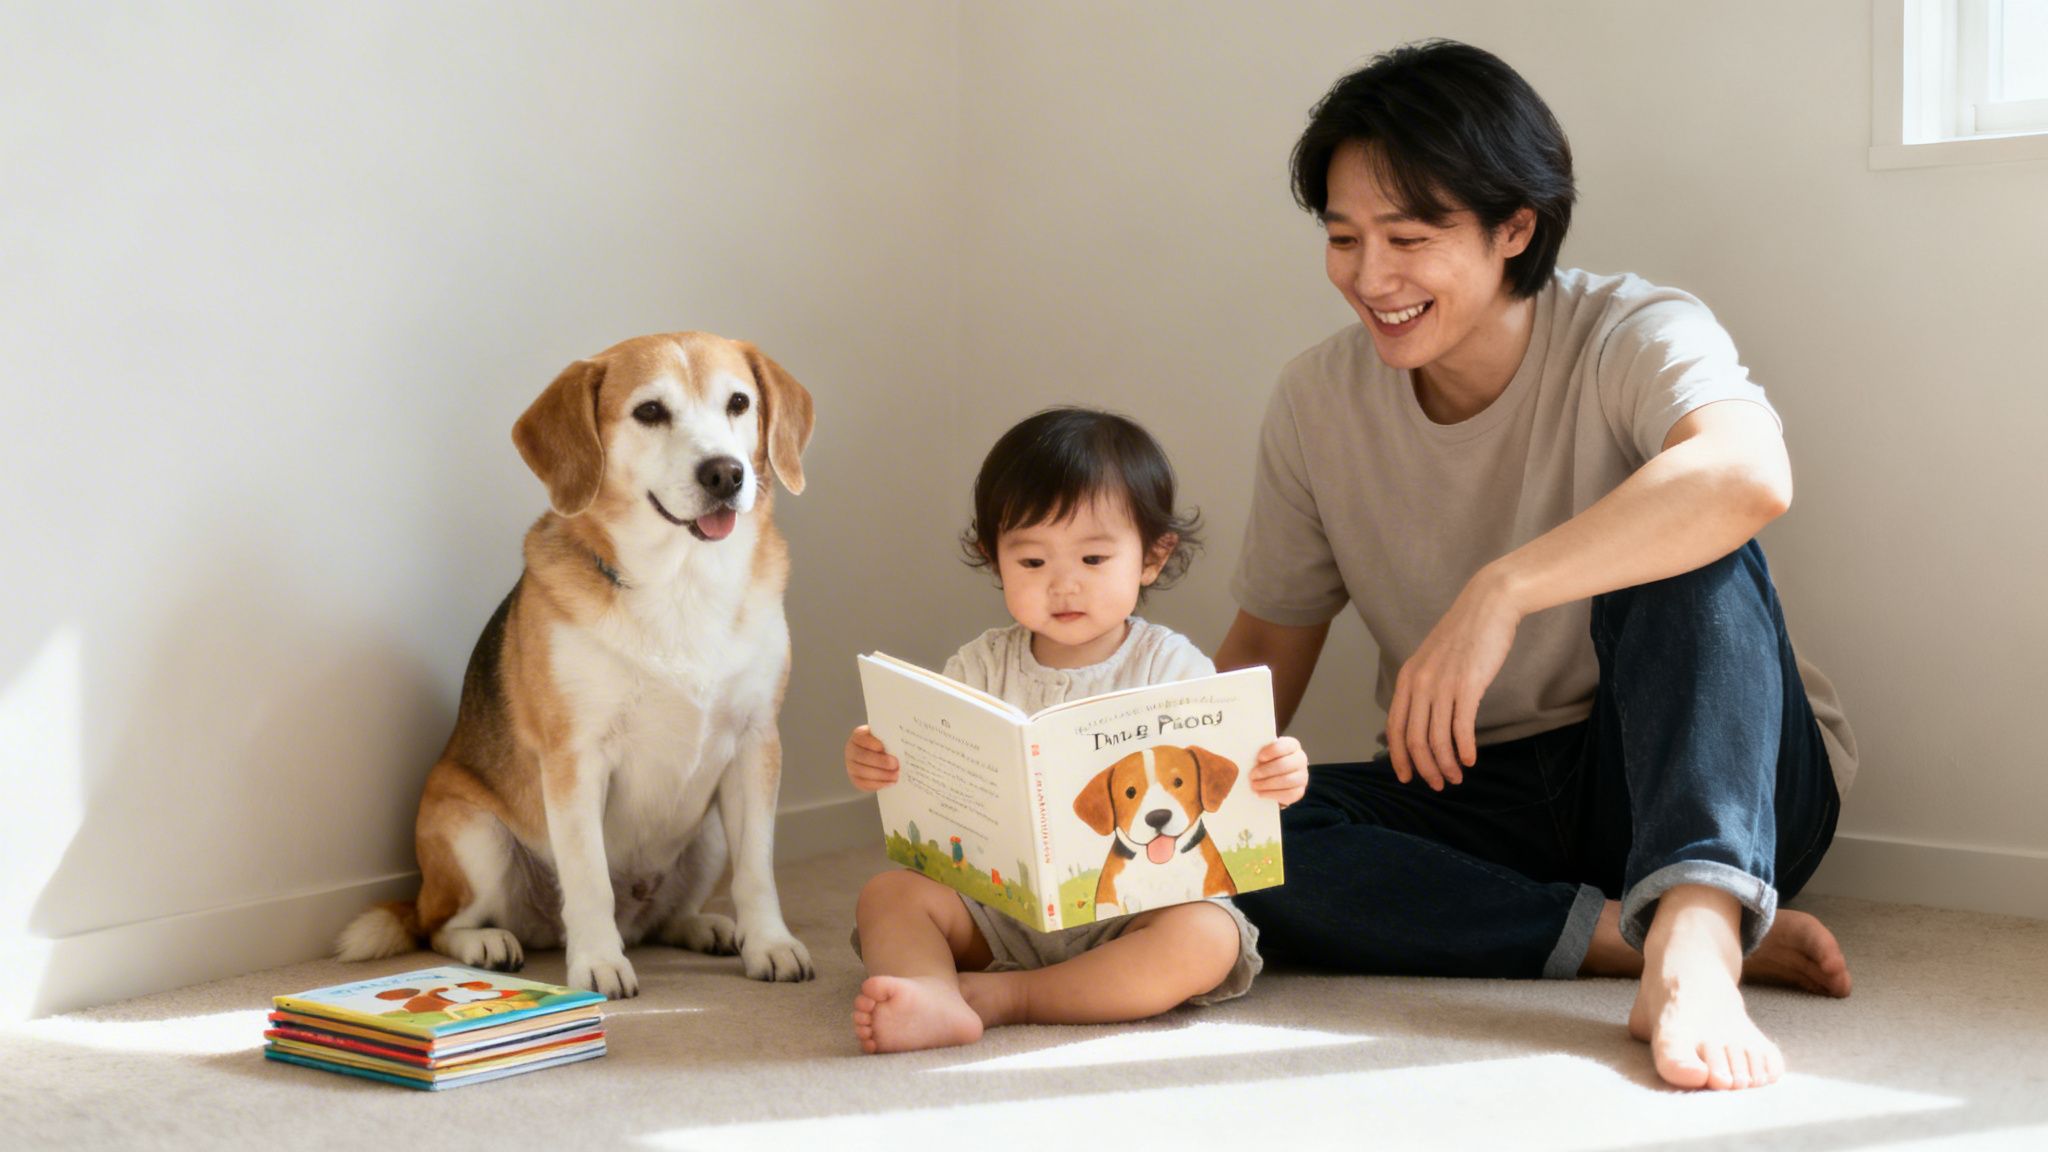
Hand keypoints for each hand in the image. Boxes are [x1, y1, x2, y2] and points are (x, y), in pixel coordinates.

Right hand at [845, 725, 898, 791]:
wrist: (878, 756)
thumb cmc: (884, 743)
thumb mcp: (885, 737)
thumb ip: (889, 738)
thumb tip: (900, 744)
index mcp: (858, 736)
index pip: (861, 738)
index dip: (871, 743)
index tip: (883, 747)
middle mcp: (852, 750)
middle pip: (862, 756)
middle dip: (880, 762)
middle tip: (895, 764)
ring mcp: (851, 766)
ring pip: (863, 772)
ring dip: (881, 775)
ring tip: (896, 775)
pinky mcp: (855, 779)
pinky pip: (864, 784)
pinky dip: (878, 784)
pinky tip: (890, 782)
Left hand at [1248, 736, 1308, 806]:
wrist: (1273, 777)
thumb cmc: (1265, 761)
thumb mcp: (1262, 752)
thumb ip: (1257, 750)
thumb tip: (1246, 752)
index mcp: (1292, 745)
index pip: (1286, 745)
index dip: (1272, 751)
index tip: (1259, 757)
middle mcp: (1300, 759)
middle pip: (1285, 765)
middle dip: (1266, 771)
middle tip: (1252, 775)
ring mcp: (1302, 776)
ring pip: (1287, 781)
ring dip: (1268, 784)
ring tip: (1254, 785)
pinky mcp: (1299, 791)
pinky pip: (1289, 794)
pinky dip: (1272, 794)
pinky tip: (1261, 793)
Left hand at [1387, 569, 1519, 790]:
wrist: (1489, 605)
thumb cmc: (1466, 634)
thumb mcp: (1433, 659)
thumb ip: (1426, 686)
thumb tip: (1427, 718)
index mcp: (1408, 678)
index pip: (1394, 727)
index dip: (1398, 756)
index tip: (1407, 776)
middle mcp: (1420, 683)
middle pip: (1413, 739)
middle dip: (1424, 768)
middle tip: (1437, 785)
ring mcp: (1442, 684)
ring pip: (1436, 738)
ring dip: (1446, 764)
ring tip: (1456, 777)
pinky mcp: (1468, 685)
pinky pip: (1461, 727)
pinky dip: (1464, 749)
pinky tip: (1471, 760)